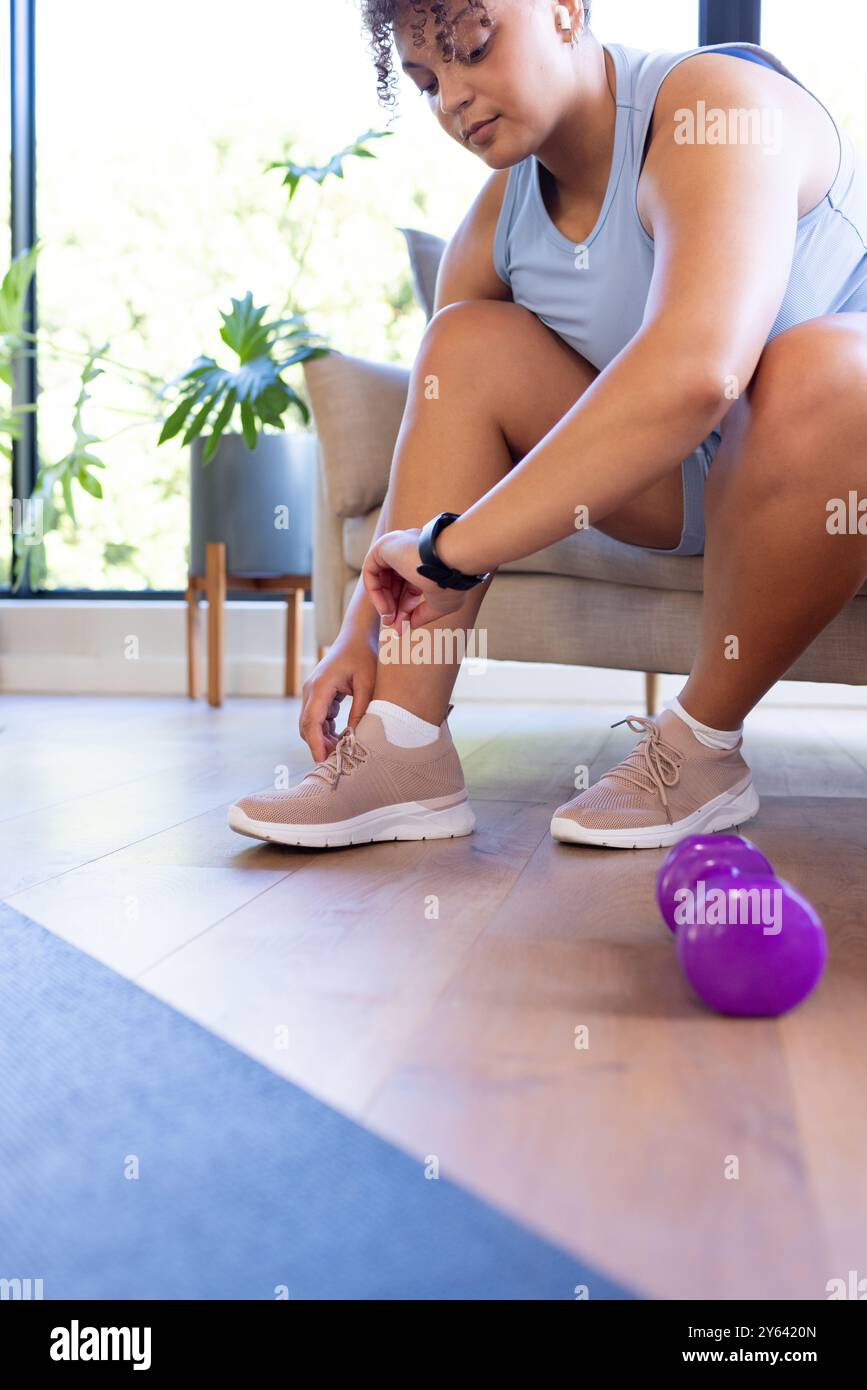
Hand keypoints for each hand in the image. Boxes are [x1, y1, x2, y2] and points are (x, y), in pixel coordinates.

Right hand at [299, 628, 377, 762]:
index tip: (323, 762)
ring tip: (344, 751)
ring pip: (311, 724)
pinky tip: (344, 737)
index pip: (311, 722)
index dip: (316, 745)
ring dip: (324, 739)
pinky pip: (318, 718)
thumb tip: (355, 737)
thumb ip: (361, 710)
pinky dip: (327, 730)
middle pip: (307, 726)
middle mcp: (311, 690)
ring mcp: (312, 692)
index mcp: (320, 686)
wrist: (356, 636)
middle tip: (338, 762)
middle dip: (319, 746)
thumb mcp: (367, 684)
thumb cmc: (364, 656)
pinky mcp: (318, 694)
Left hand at [361, 527, 467, 630]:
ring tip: (390, 619)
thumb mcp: (438, 604)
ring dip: (383, 602)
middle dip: (393, 606)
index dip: (406, 607)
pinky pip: (370, 572)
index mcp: (426, 558)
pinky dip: (375, 592)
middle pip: (394, 583)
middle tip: (393, 625)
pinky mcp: (383, 545)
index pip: (410, 585)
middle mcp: (410, 549)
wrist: (451, 563)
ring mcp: (396, 545)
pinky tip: (386, 609)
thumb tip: (408, 625)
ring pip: (381, 578)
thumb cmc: (451, 580)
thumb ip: (421, 614)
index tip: (404, 626)